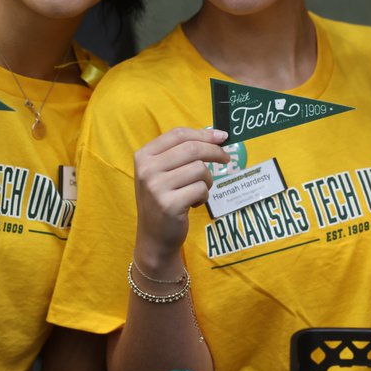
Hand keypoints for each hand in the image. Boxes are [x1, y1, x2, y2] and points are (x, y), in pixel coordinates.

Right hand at [132, 127, 228, 264]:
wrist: (154, 237)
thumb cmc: (163, 199)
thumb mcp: (163, 172)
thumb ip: (182, 153)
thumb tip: (216, 135)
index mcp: (144, 156)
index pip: (178, 135)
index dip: (203, 133)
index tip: (222, 136)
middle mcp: (147, 169)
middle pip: (192, 149)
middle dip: (215, 152)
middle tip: (226, 159)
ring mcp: (156, 187)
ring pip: (199, 169)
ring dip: (207, 180)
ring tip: (198, 191)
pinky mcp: (169, 204)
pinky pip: (201, 189)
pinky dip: (204, 196)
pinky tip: (193, 203)